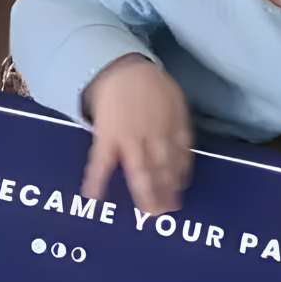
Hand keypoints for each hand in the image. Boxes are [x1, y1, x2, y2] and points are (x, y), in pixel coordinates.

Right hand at [82, 56, 192, 213]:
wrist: (122, 68)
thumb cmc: (150, 84)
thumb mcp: (175, 100)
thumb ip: (180, 127)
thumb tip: (186, 151)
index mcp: (172, 127)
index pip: (181, 158)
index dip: (180, 175)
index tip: (180, 189)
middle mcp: (154, 136)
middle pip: (163, 170)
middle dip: (166, 192)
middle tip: (167, 212)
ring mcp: (130, 139)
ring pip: (140, 171)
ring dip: (145, 194)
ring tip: (148, 213)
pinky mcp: (107, 137)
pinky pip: (102, 163)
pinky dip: (96, 181)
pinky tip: (93, 198)